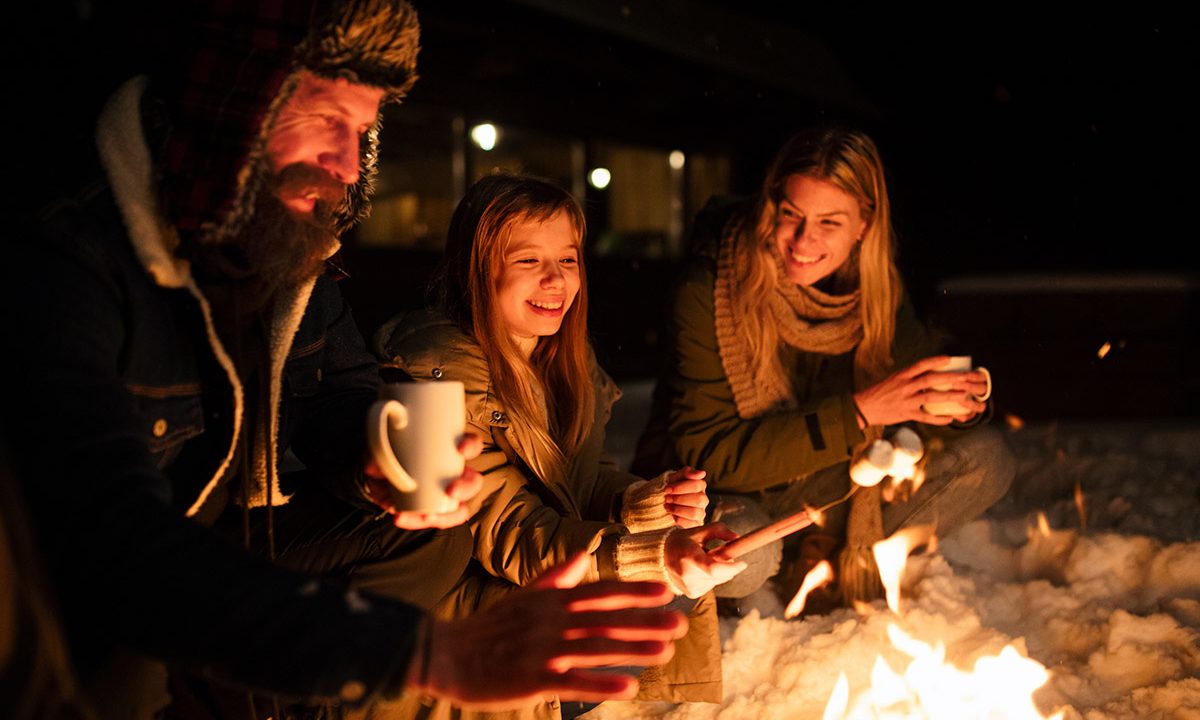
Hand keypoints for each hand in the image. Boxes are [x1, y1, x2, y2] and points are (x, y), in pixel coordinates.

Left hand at [363, 434, 483, 528]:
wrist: (373, 478)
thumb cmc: (386, 456)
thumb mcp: (380, 449)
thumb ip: (379, 453)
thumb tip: (374, 466)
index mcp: (448, 451)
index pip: (471, 445)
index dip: (471, 446)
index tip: (460, 449)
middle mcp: (452, 474)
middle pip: (473, 481)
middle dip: (466, 487)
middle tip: (450, 490)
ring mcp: (444, 495)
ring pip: (460, 508)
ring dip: (448, 515)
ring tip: (427, 516)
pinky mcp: (432, 512)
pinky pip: (435, 520)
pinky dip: (418, 522)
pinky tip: (400, 518)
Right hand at [416, 553, 686, 708]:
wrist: (446, 653)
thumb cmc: (489, 627)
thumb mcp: (523, 596)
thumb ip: (556, 578)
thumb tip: (582, 556)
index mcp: (551, 601)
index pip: (600, 593)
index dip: (633, 591)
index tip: (665, 590)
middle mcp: (551, 621)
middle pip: (605, 619)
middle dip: (643, 619)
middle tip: (679, 621)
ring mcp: (542, 650)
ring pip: (595, 647)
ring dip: (631, 648)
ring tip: (664, 651)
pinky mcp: (532, 678)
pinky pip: (571, 680)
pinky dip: (600, 682)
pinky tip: (627, 686)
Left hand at [663, 467, 708, 527]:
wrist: (661, 501)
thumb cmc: (670, 488)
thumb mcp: (674, 477)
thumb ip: (687, 472)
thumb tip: (702, 473)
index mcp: (700, 486)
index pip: (697, 485)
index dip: (681, 487)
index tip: (667, 489)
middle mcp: (703, 499)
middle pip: (699, 500)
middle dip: (680, 499)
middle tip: (667, 498)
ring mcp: (700, 512)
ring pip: (695, 513)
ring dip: (678, 509)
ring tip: (667, 506)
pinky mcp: (695, 524)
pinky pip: (691, 524)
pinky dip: (679, 519)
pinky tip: (671, 515)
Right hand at [664, 524, 747, 598]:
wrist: (660, 556)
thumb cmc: (682, 541)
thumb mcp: (699, 531)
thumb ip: (719, 530)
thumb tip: (737, 538)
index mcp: (689, 557)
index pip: (714, 568)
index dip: (732, 568)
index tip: (743, 563)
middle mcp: (687, 575)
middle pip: (720, 575)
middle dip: (726, 565)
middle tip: (715, 553)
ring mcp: (689, 587)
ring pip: (718, 581)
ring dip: (718, 571)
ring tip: (703, 561)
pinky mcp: (691, 594)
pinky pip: (712, 586)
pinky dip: (711, 577)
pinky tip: (699, 570)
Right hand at [853, 355, 987, 426]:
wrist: (864, 408)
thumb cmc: (880, 393)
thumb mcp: (893, 380)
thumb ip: (910, 378)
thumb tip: (928, 375)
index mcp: (902, 375)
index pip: (921, 365)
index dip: (935, 361)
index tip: (949, 359)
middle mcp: (905, 386)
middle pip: (931, 379)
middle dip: (950, 378)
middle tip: (965, 377)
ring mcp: (906, 400)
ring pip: (932, 396)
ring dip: (949, 396)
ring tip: (964, 396)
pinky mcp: (906, 414)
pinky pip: (925, 416)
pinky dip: (938, 418)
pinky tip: (949, 419)